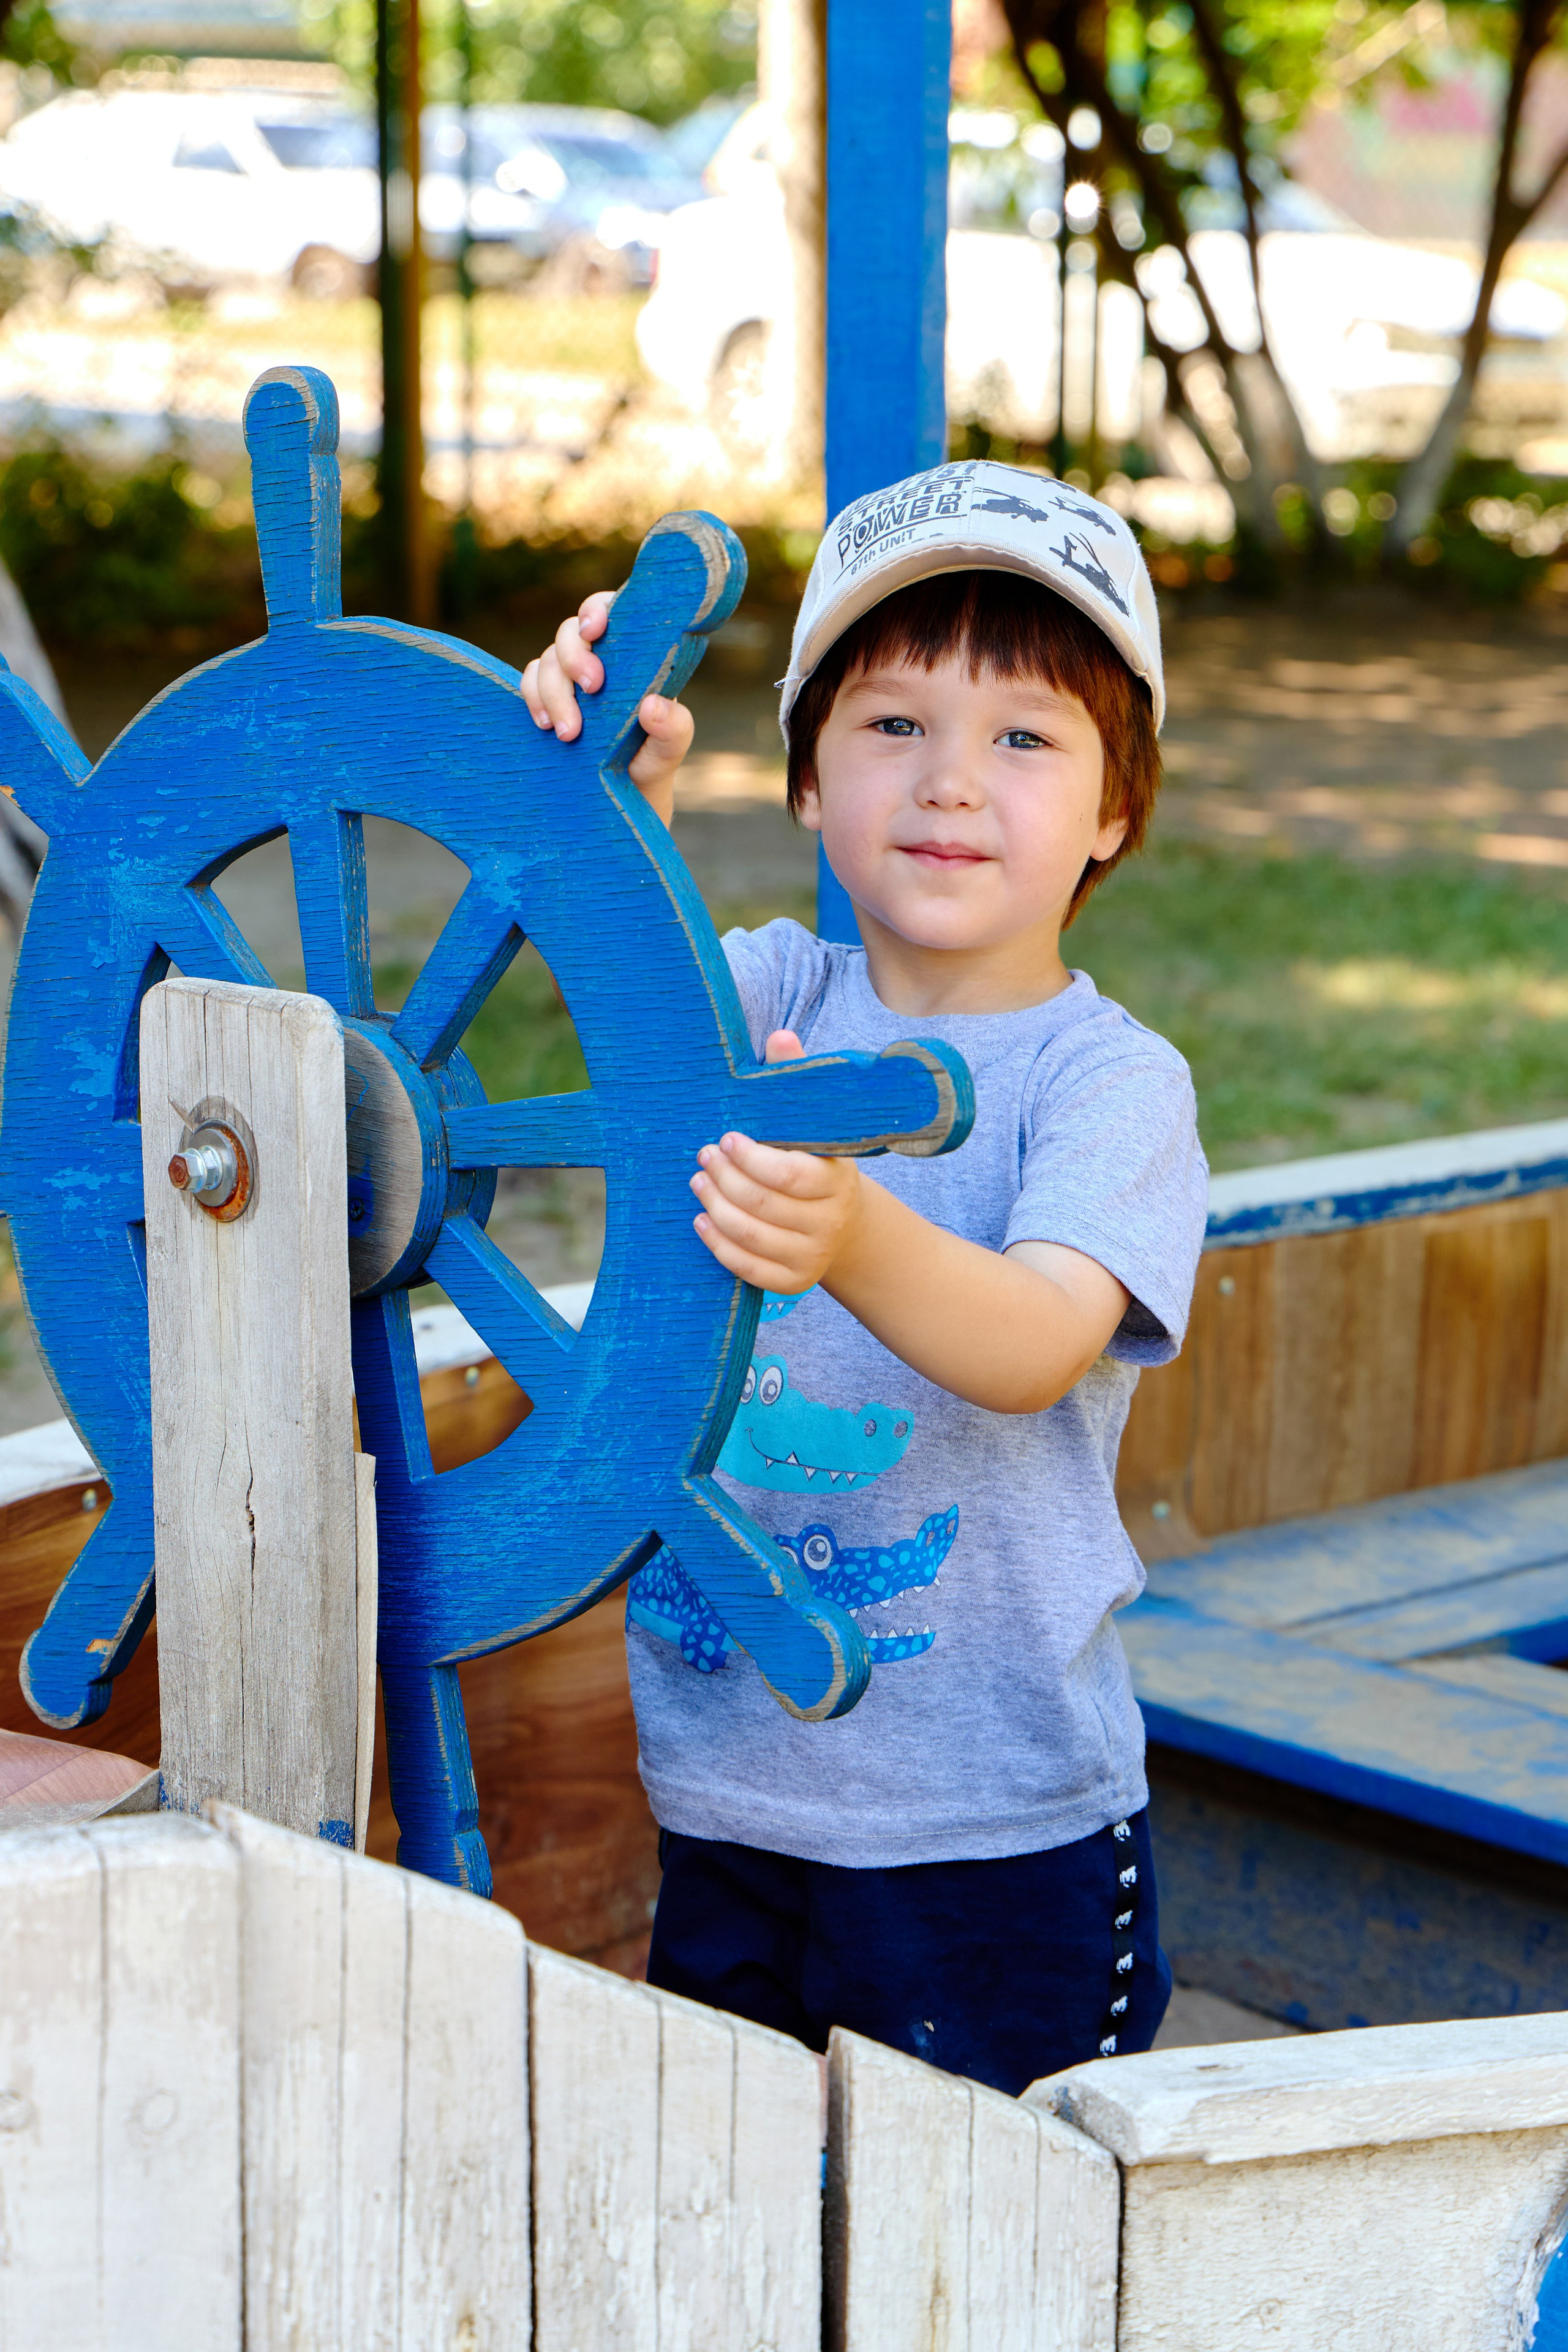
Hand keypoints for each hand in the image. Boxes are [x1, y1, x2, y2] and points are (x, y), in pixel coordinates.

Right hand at [520, 589, 693, 827]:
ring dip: (552, 690)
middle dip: (574, 657)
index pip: (612, 613)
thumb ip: (673, 729)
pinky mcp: (546, 702)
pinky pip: (528, 683)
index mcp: (632, 659)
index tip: (596, 628)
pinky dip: (531, 698)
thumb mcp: (669, 753)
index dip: (597, 609)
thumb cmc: (650, 769)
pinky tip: (543, 726)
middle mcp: (600, 662)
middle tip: (592, 690)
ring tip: (568, 733)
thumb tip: (652, 705)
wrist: (620, 804)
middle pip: (571, 632)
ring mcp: (569, 682)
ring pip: (546, 659)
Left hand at [690, 1030, 863, 1293]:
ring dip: (715, 1207)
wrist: (843, 1225)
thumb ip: (796, 1082)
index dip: (751, 1158)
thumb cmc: (814, 1162)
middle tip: (702, 1156)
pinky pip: (747, 1268)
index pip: (789, 1174)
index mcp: (835, 1181)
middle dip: (724, 1179)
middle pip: (763, 1204)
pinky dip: (718, 1245)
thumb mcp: (812, 1124)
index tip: (726, 1139)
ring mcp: (811, 1256)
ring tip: (697, 1183)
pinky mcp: (792, 1281)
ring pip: (751, 1236)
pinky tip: (700, 1220)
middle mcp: (828, 1222)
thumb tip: (781, 1036)